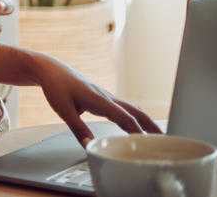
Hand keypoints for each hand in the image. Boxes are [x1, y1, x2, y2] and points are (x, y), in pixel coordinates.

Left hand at [33, 54, 161, 145]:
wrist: (51, 70)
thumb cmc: (56, 86)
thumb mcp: (63, 110)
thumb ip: (78, 129)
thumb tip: (90, 146)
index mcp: (99, 99)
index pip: (124, 117)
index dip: (137, 131)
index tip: (147, 143)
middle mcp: (106, 97)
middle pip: (135, 112)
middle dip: (151, 126)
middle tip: (166, 140)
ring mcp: (106, 96)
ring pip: (132, 109)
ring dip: (146, 121)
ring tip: (158, 136)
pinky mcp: (103, 98)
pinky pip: (124, 108)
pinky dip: (135, 118)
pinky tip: (137, 126)